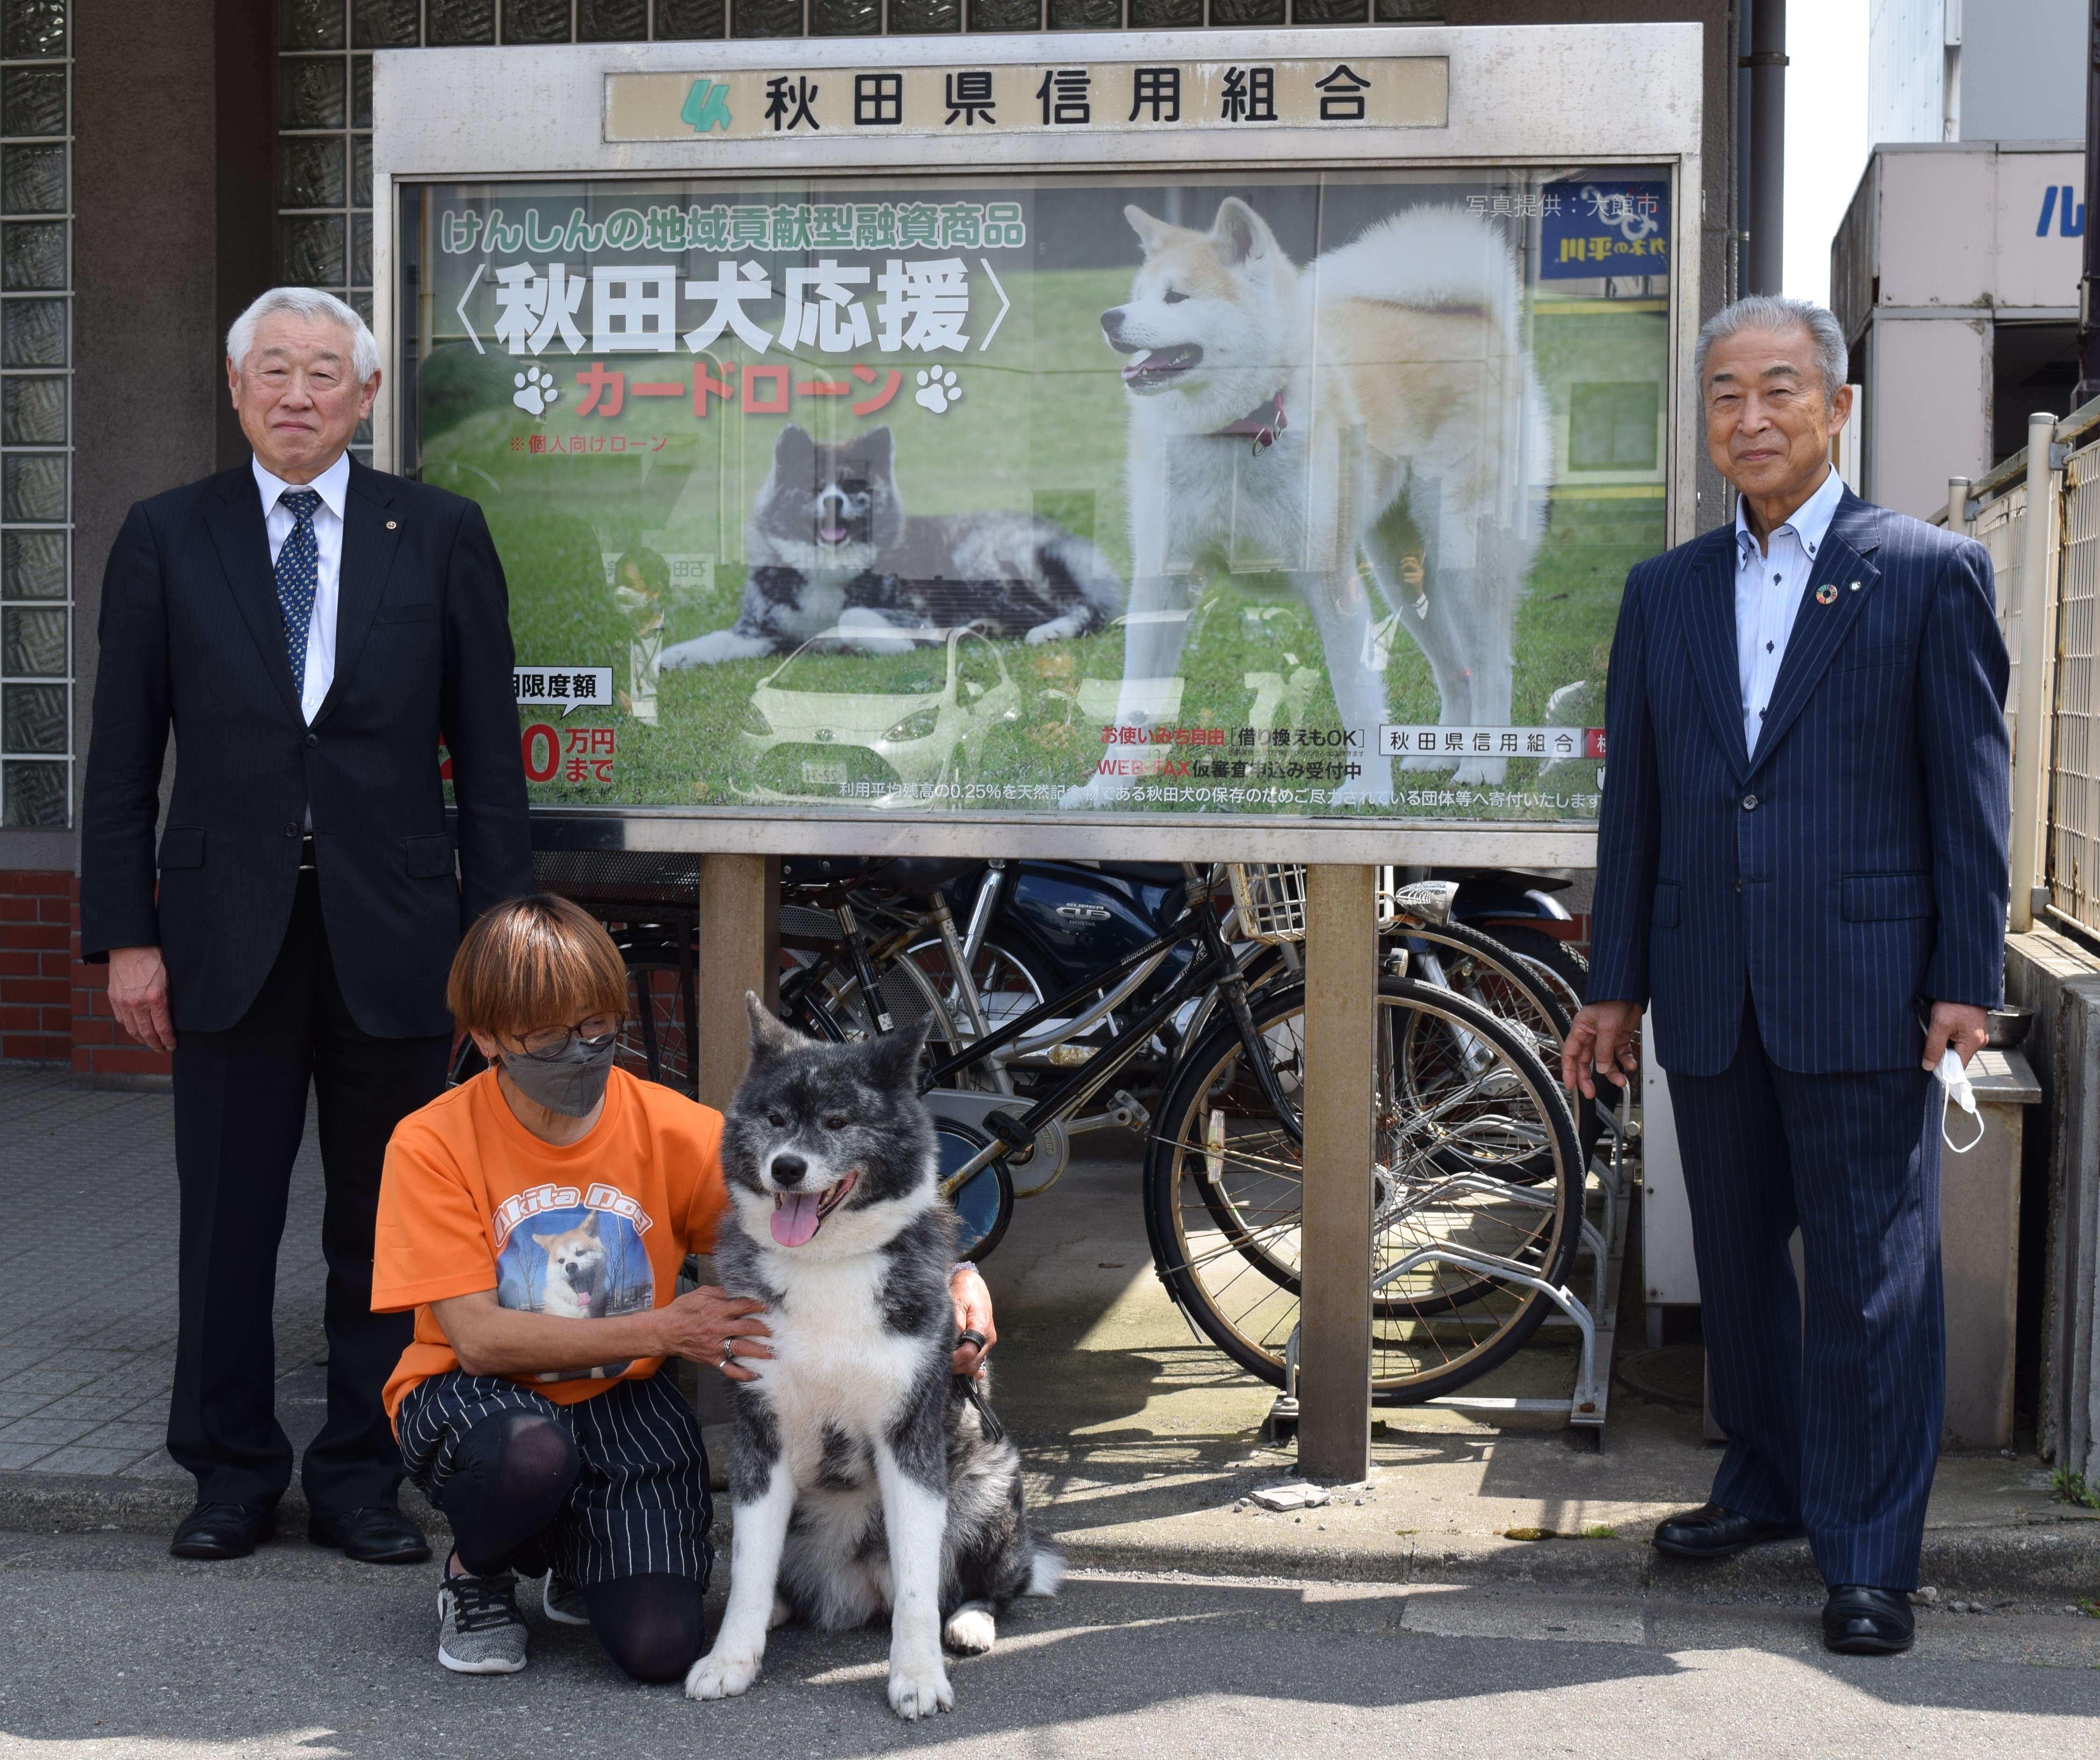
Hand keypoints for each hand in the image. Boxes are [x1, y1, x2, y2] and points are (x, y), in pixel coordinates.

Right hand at [107, 946, 174, 1052]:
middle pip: (146, 1033)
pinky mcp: (113, 997)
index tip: (172, 1046)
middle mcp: (137, 1003)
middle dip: (155, 1044)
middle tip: (162, 1049)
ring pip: (132, 1029)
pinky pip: (121, 1019)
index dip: (168, 1041)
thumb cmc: (155, 958)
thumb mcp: (170, 978)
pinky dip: (129, 1027)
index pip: (163, 1028)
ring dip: (141, 1039)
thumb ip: (169, 999)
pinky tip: (136, 1029)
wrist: (130, 945)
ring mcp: (123, 1001)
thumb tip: (171, 1017)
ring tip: (150, 1043)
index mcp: (155, 998)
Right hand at [656, 1285, 772, 1382]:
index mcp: (717, 1310)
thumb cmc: (681, 1311)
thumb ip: (720, 1292)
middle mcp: (719, 1328)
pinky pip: (729, 1368)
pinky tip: (755, 1374)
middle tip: (778, 1331)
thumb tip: (736, 1291)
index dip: (760, 1306)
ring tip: (774, 1352)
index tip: (771, 1307)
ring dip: (761, 1351)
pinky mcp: (711, 1359)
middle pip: (749, 1328)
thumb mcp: (700, 1294)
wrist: (664, 1331)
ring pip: (743, 1349)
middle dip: (766, 1329)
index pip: (745, 1306)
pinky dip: (742, 1373)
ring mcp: (716, 1346)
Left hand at [950, 1264, 995, 1375]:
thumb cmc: (964, 1291)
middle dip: (955, 1367)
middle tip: (938, 1363)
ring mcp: (987, 1342)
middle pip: (972, 1364)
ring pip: (974, 1365)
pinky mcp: (983, 1343)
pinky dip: (967, 1366)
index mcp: (983, 1329)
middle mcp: (988, 1339)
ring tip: (944, 1364)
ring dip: (960, 1368)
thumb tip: (951, 1343)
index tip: (939, 1358)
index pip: (969, 1354)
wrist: (972, 1283)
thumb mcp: (957, 1303)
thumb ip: (956, 1324)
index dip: (954, 1359)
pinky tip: (958, 1369)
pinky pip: (977, 1361)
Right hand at [1562, 1000, 1642, 1099]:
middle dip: (1589, 1077)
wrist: (1631, 991)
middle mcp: (1591, 1035)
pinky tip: (1630, 1064)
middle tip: (1591, 1092)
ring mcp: (1605, 1037)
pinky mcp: (1618, 1037)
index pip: (1570, 1054)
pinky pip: (1619, 1054)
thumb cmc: (1613, 1000)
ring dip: (1612, 1072)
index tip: (1571, 1085)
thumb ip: (1603, 1050)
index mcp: (1580, 1030)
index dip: (1569, 1071)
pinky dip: (1625, 1061)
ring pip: (1605, 1060)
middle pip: (1586, 1061)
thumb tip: (1602, 1069)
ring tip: (1621, 1080)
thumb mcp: (1606, 1027)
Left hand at [1921, 1000, 1988, 1071]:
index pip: (1958, 1066)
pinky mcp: (1971, 1026)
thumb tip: (1929, 1066)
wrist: (1963, 980)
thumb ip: (1934, 1047)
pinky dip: (1947, 1033)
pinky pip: (1957, 1036)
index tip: (1929, 1064)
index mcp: (1974, 1043)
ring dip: (1943, 1040)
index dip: (1943, 1068)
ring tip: (1936, 1027)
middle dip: (1941, 1051)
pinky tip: (1941, 1024)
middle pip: (1955, 1056)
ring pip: (1955, 1045)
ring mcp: (1976, 1033)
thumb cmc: (1954, 1001)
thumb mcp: (1940, 1024)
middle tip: (1930, 1038)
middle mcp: (1978, 1040)